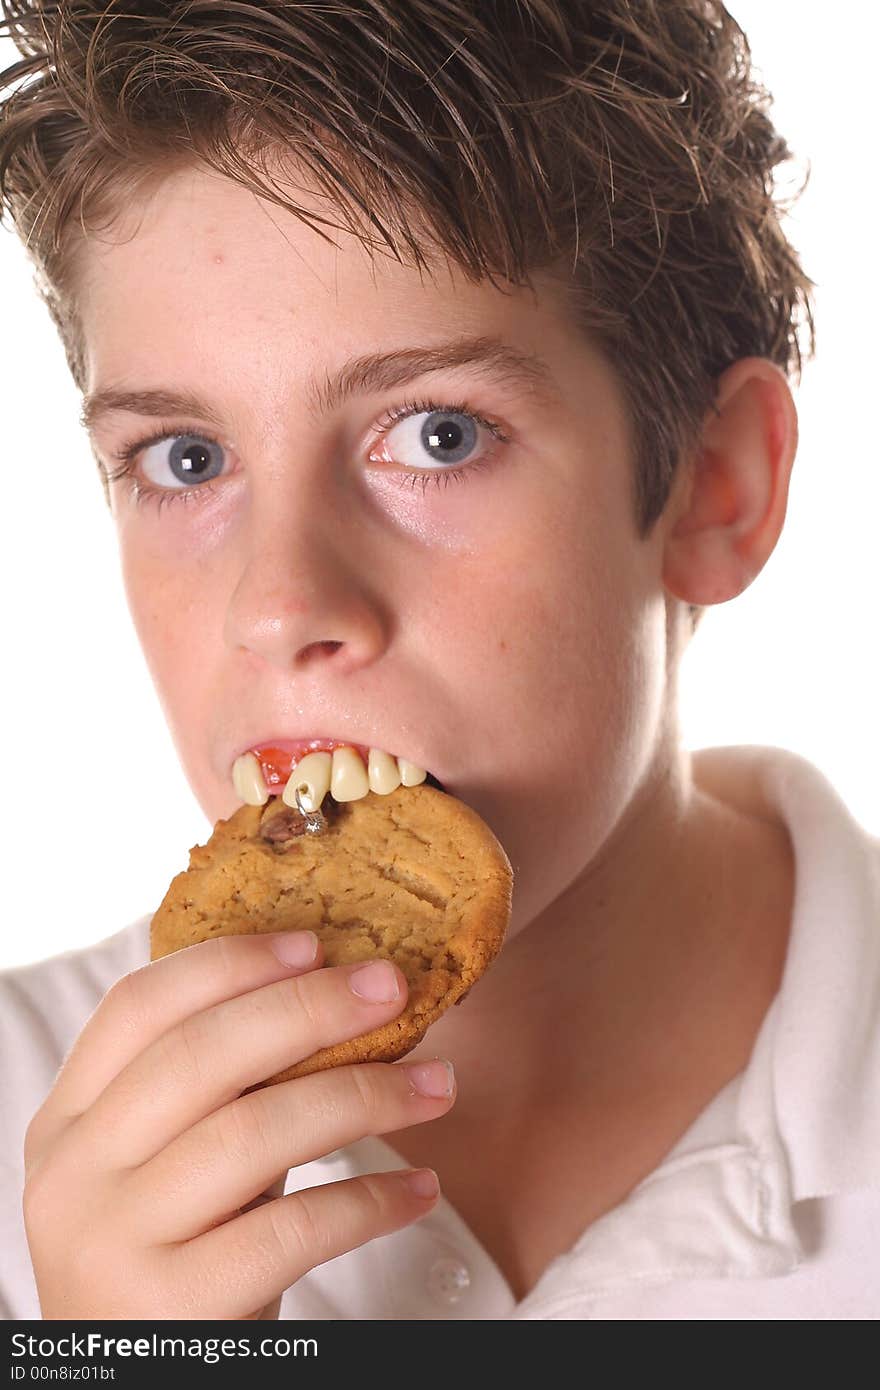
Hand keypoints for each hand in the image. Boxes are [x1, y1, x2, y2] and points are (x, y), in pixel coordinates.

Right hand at [23, 930, 454, 1318]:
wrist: (142, 1385)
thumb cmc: (179, 1255)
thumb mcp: (171, 1164)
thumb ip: (220, 1090)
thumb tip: (339, 991)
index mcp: (70, 1120)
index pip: (137, 1006)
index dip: (229, 963)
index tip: (315, 942)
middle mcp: (75, 1174)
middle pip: (199, 1056)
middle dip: (309, 1009)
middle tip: (393, 987)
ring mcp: (113, 1242)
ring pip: (251, 1131)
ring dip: (361, 1095)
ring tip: (437, 1086)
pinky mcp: (171, 1309)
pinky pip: (289, 1228)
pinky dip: (368, 1200)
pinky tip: (418, 1187)